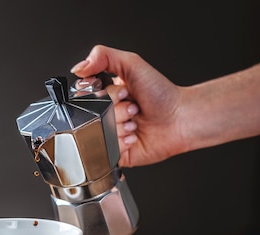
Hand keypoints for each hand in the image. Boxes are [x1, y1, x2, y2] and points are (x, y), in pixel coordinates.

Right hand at [71, 45, 186, 166]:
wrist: (181, 119)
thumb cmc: (162, 94)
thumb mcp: (132, 64)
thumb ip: (103, 56)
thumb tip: (79, 67)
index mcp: (103, 95)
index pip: (82, 95)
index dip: (101, 94)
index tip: (121, 91)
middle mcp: (103, 114)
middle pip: (90, 115)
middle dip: (115, 109)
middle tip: (132, 105)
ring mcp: (107, 134)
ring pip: (98, 132)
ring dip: (120, 125)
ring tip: (135, 121)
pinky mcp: (113, 153)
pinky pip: (105, 149)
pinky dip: (121, 142)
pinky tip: (134, 135)